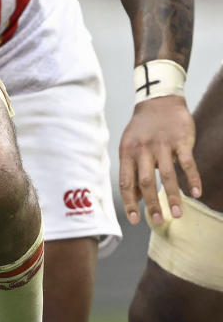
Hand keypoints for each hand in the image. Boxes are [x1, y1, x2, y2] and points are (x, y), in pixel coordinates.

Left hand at [119, 95, 200, 225]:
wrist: (159, 101)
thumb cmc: (142, 129)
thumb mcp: (130, 147)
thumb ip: (132, 171)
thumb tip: (135, 199)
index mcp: (127, 152)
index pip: (126, 182)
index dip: (130, 202)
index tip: (134, 220)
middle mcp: (143, 150)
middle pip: (145, 182)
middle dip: (151, 204)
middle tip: (157, 221)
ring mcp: (163, 145)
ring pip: (167, 175)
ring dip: (172, 197)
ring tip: (177, 214)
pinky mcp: (181, 141)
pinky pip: (187, 163)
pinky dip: (192, 179)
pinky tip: (195, 193)